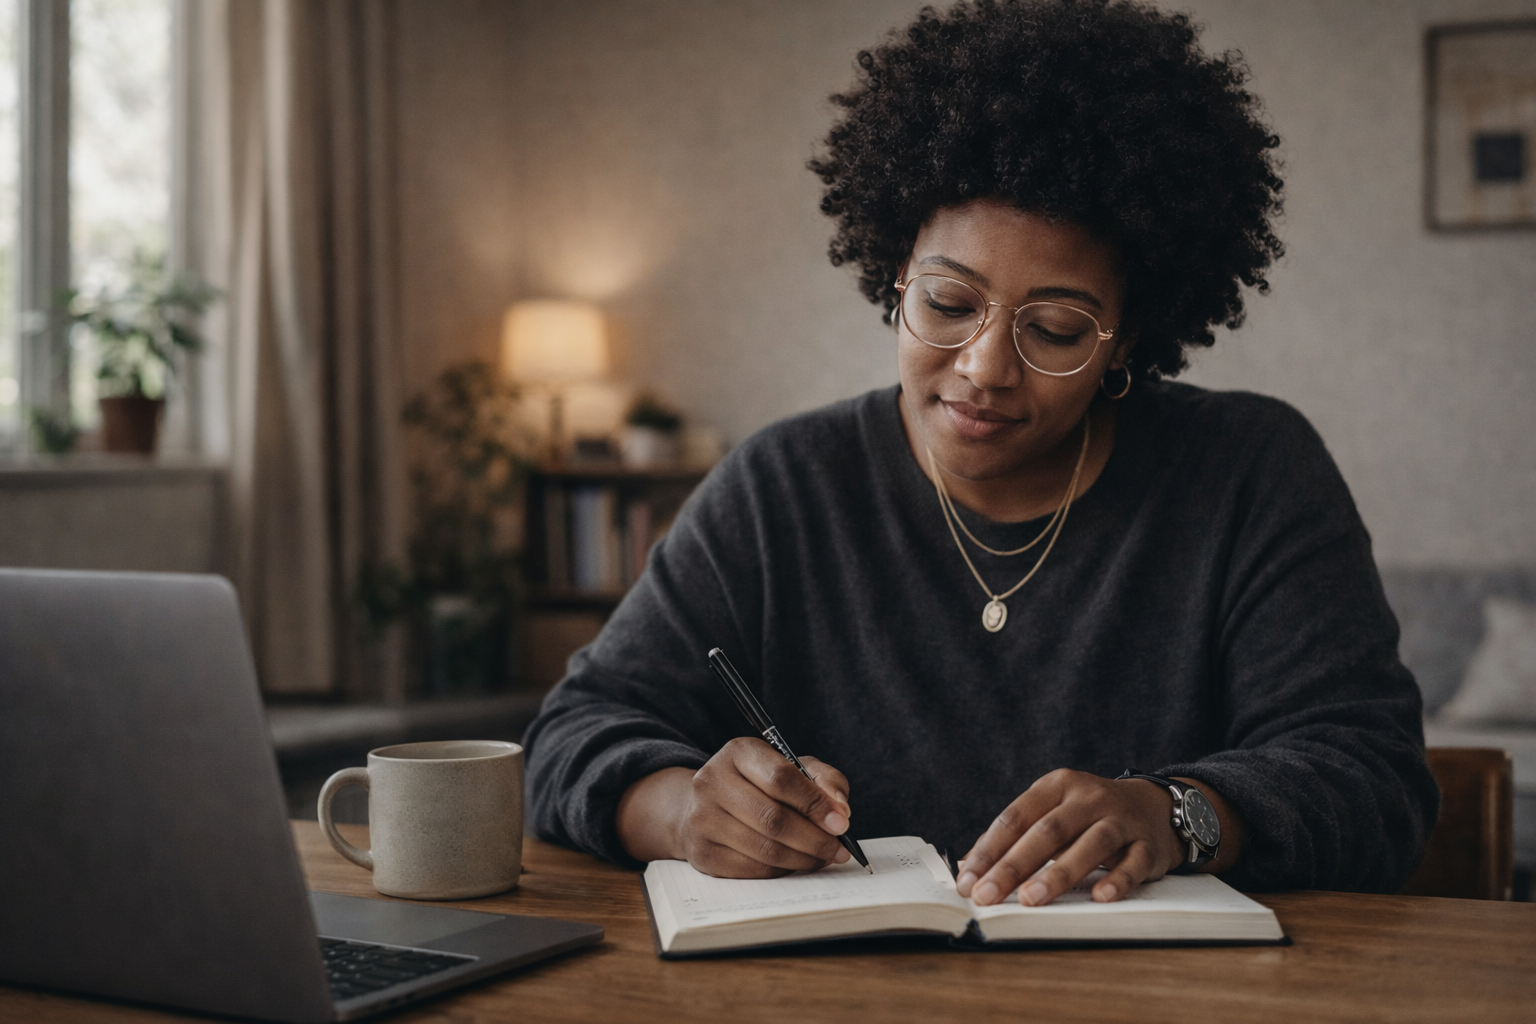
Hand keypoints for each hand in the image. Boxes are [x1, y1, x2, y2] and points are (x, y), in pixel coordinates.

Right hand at [616, 737, 852, 877]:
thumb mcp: (791, 767)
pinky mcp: (702, 852)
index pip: (781, 778)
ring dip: (803, 858)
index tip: (841, 822)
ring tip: (823, 858)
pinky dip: (782, 871)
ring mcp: (702, 819)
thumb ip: (823, 781)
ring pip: (764, 849)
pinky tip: (796, 863)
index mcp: (738, 752)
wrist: (704, 805)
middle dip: (814, 839)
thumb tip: (839, 813)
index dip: (815, 803)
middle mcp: (712, 782)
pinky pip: (752, 870)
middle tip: (838, 850)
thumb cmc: (758, 784)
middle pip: (773, 818)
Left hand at [956, 769, 1199, 906]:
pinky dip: (1117, 880)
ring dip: (1058, 873)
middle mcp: (1088, 798)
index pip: (1016, 817)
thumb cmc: (1087, 817)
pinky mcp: (1147, 844)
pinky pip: (1133, 863)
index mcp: (1056, 786)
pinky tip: (1099, 897)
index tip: (968, 881)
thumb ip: (1014, 840)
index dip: (989, 850)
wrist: (1153, 807)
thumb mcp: (1052, 815)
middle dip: (1014, 865)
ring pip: (1090, 844)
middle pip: (1047, 831)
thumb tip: (969, 870)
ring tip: (1031, 899)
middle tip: (988, 895)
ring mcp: (1121, 819)